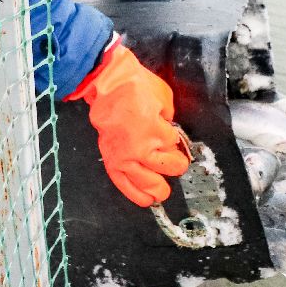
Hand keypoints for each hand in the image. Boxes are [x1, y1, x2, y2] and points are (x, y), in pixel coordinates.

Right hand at [67, 39, 189, 205]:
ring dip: (158, 189)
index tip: (176, 143)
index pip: (175, 146)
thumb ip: (169, 118)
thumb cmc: (133, 87)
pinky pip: (124, 184)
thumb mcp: (164, 98)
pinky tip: (145, 200)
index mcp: (156, 131)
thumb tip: (170, 130)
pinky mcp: (112, 160)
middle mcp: (141, 148)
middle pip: (166, 168)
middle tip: (176, 166)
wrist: (107, 85)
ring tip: (162, 192)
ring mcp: (125, 157)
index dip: (178, 145)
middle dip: (174, 168)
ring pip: (147, 183)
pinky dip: (135, 194)